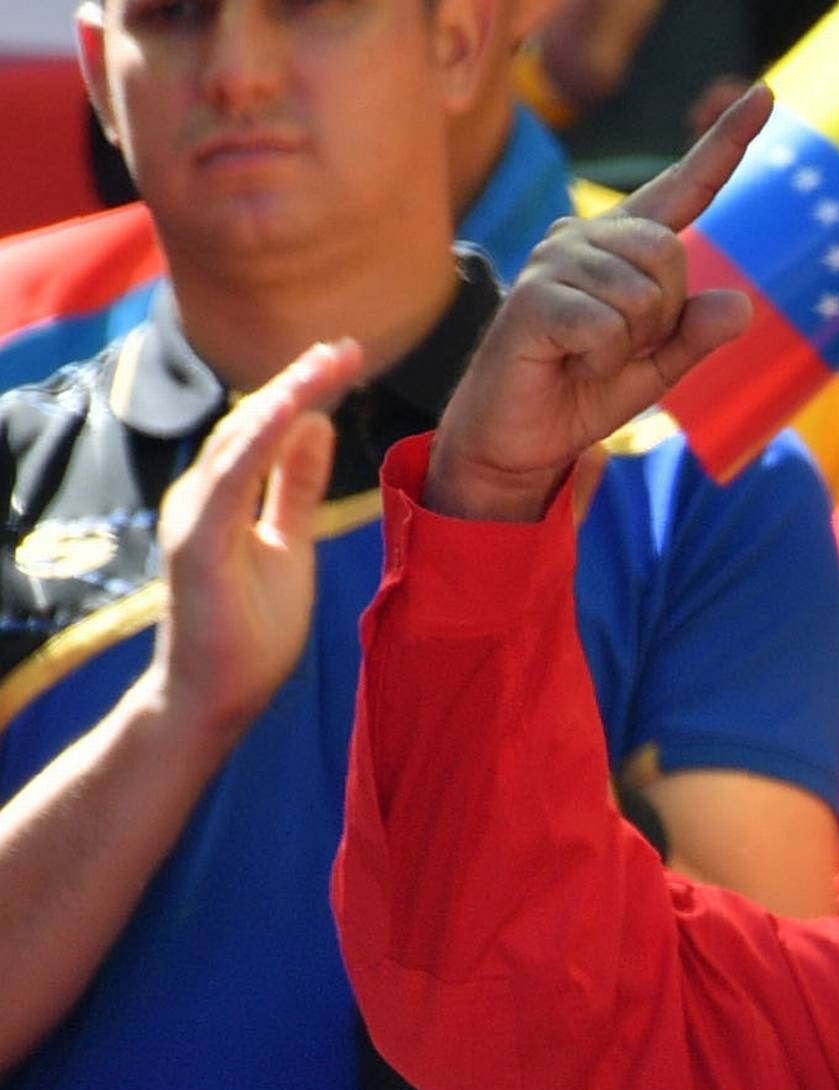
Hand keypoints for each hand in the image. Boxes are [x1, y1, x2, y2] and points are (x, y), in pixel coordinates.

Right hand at [147, 338, 364, 735]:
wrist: (215, 696)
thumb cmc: (249, 628)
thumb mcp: (291, 542)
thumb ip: (297, 487)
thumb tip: (319, 426)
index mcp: (225, 494)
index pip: (267, 428)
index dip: (305, 389)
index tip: (349, 357)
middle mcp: (202, 494)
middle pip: (253, 421)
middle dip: (301, 381)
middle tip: (349, 347)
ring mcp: (193, 516)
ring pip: (239, 439)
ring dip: (285, 397)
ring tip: (328, 363)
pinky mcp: (195, 544)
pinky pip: (230, 480)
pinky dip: (258, 441)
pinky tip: (291, 411)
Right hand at [425, 84, 770, 522]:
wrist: (521, 437)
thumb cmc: (586, 388)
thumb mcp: (661, 367)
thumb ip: (698, 334)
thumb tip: (743, 304)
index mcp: (625, 246)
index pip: (685, 188)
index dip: (726, 144)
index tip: (765, 95)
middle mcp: (586, 237)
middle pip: (671, 256)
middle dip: (663, 318)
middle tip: (621, 348)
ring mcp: (555, 261)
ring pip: (642, 296)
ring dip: (630, 346)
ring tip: (591, 356)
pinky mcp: (534, 297)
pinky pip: (607, 327)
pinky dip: (603, 361)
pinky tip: (571, 363)